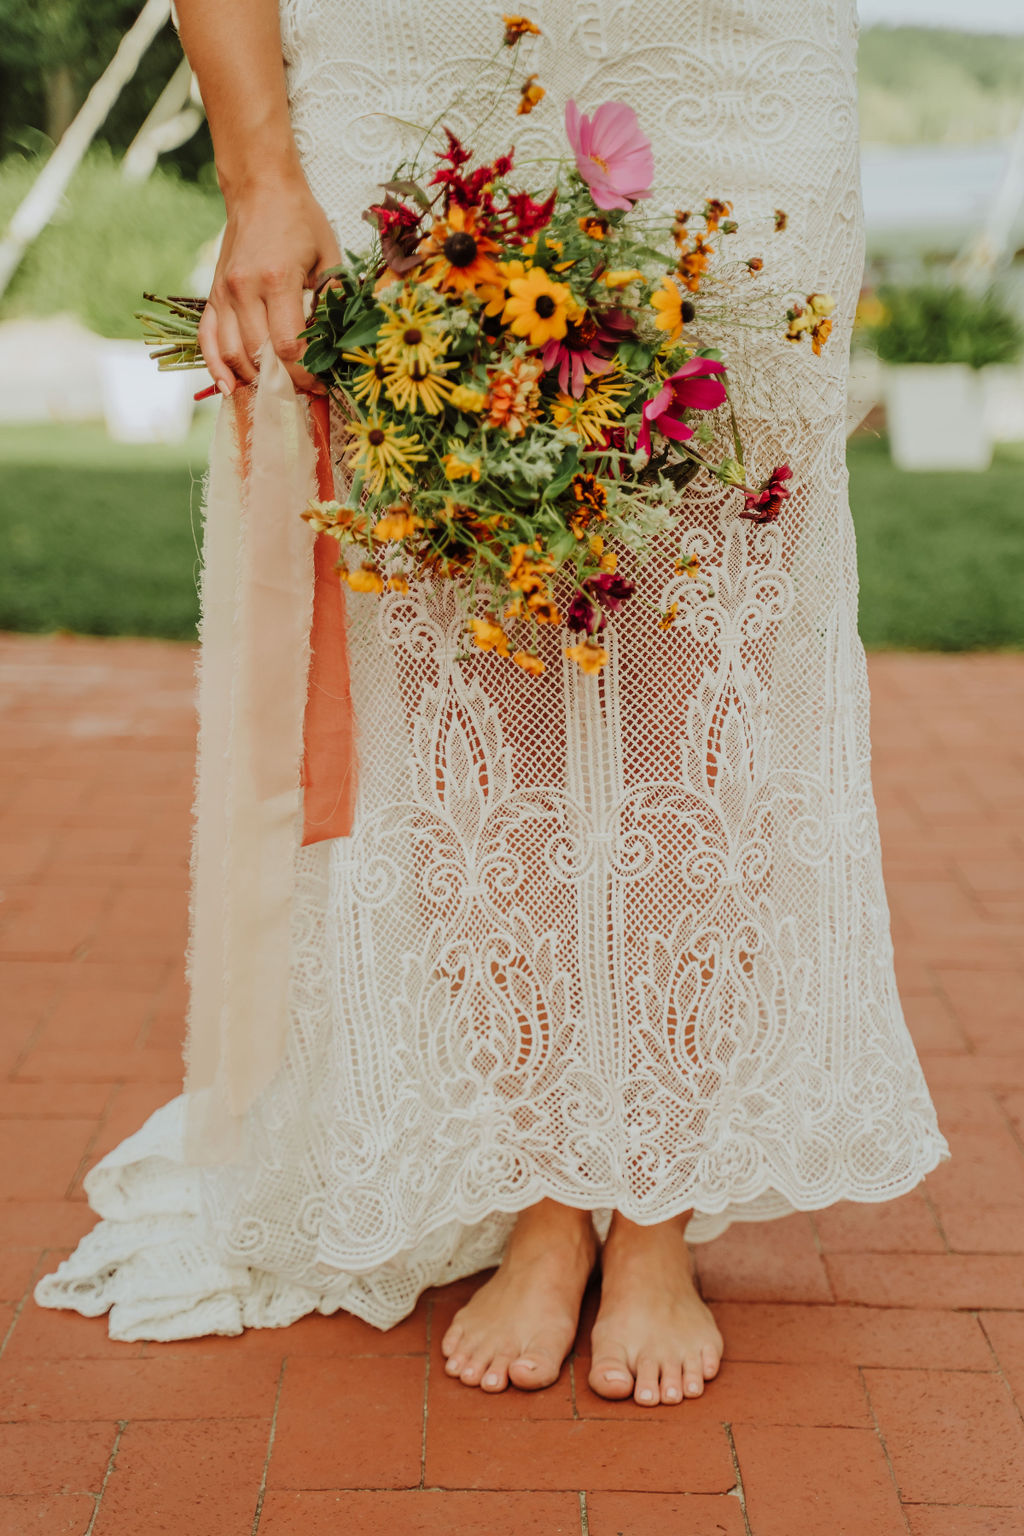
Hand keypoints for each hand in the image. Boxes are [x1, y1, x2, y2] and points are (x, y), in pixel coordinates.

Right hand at [199, 175, 340, 394]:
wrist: (261, 188)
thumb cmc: (300, 221)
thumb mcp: (329, 257)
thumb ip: (333, 301)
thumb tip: (338, 345)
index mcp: (277, 279)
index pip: (288, 346)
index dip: (305, 374)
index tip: (320, 385)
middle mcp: (244, 288)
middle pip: (259, 355)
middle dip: (282, 382)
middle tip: (302, 393)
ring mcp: (224, 292)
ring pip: (231, 353)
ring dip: (252, 379)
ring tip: (274, 391)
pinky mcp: (213, 294)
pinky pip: (207, 338)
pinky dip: (215, 366)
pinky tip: (228, 386)